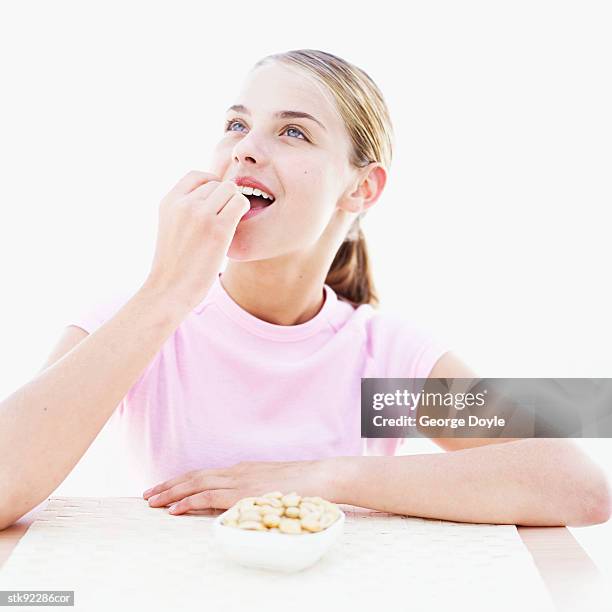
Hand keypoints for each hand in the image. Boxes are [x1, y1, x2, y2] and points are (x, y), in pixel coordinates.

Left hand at [142, 458, 338, 514]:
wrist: (322, 477)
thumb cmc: (303, 483)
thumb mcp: (273, 484)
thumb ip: (254, 491)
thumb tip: (241, 503)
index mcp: (243, 469)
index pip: (205, 474)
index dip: (183, 481)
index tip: (167, 487)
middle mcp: (237, 471)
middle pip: (195, 476)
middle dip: (170, 485)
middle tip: (149, 494)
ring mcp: (240, 481)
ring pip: (196, 484)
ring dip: (172, 492)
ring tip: (153, 501)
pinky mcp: (244, 493)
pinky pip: (209, 497)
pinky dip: (189, 501)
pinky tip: (175, 508)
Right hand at [143, 170, 249, 311]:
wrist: (170, 289)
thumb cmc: (175, 264)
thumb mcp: (170, 227)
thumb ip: (185, 209)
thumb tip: (212, 194)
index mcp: (169, 202)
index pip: (197, 175)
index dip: (211, 185)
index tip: (217, 203)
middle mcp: (183, 204)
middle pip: (217, 183)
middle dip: (224, 199)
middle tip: (225, 219)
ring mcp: (201, 215)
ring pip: (231, 190)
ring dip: (235, 204)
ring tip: (230, 223)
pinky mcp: (218, 228)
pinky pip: (240, 203)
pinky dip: (243, 211)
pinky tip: (238, 226)